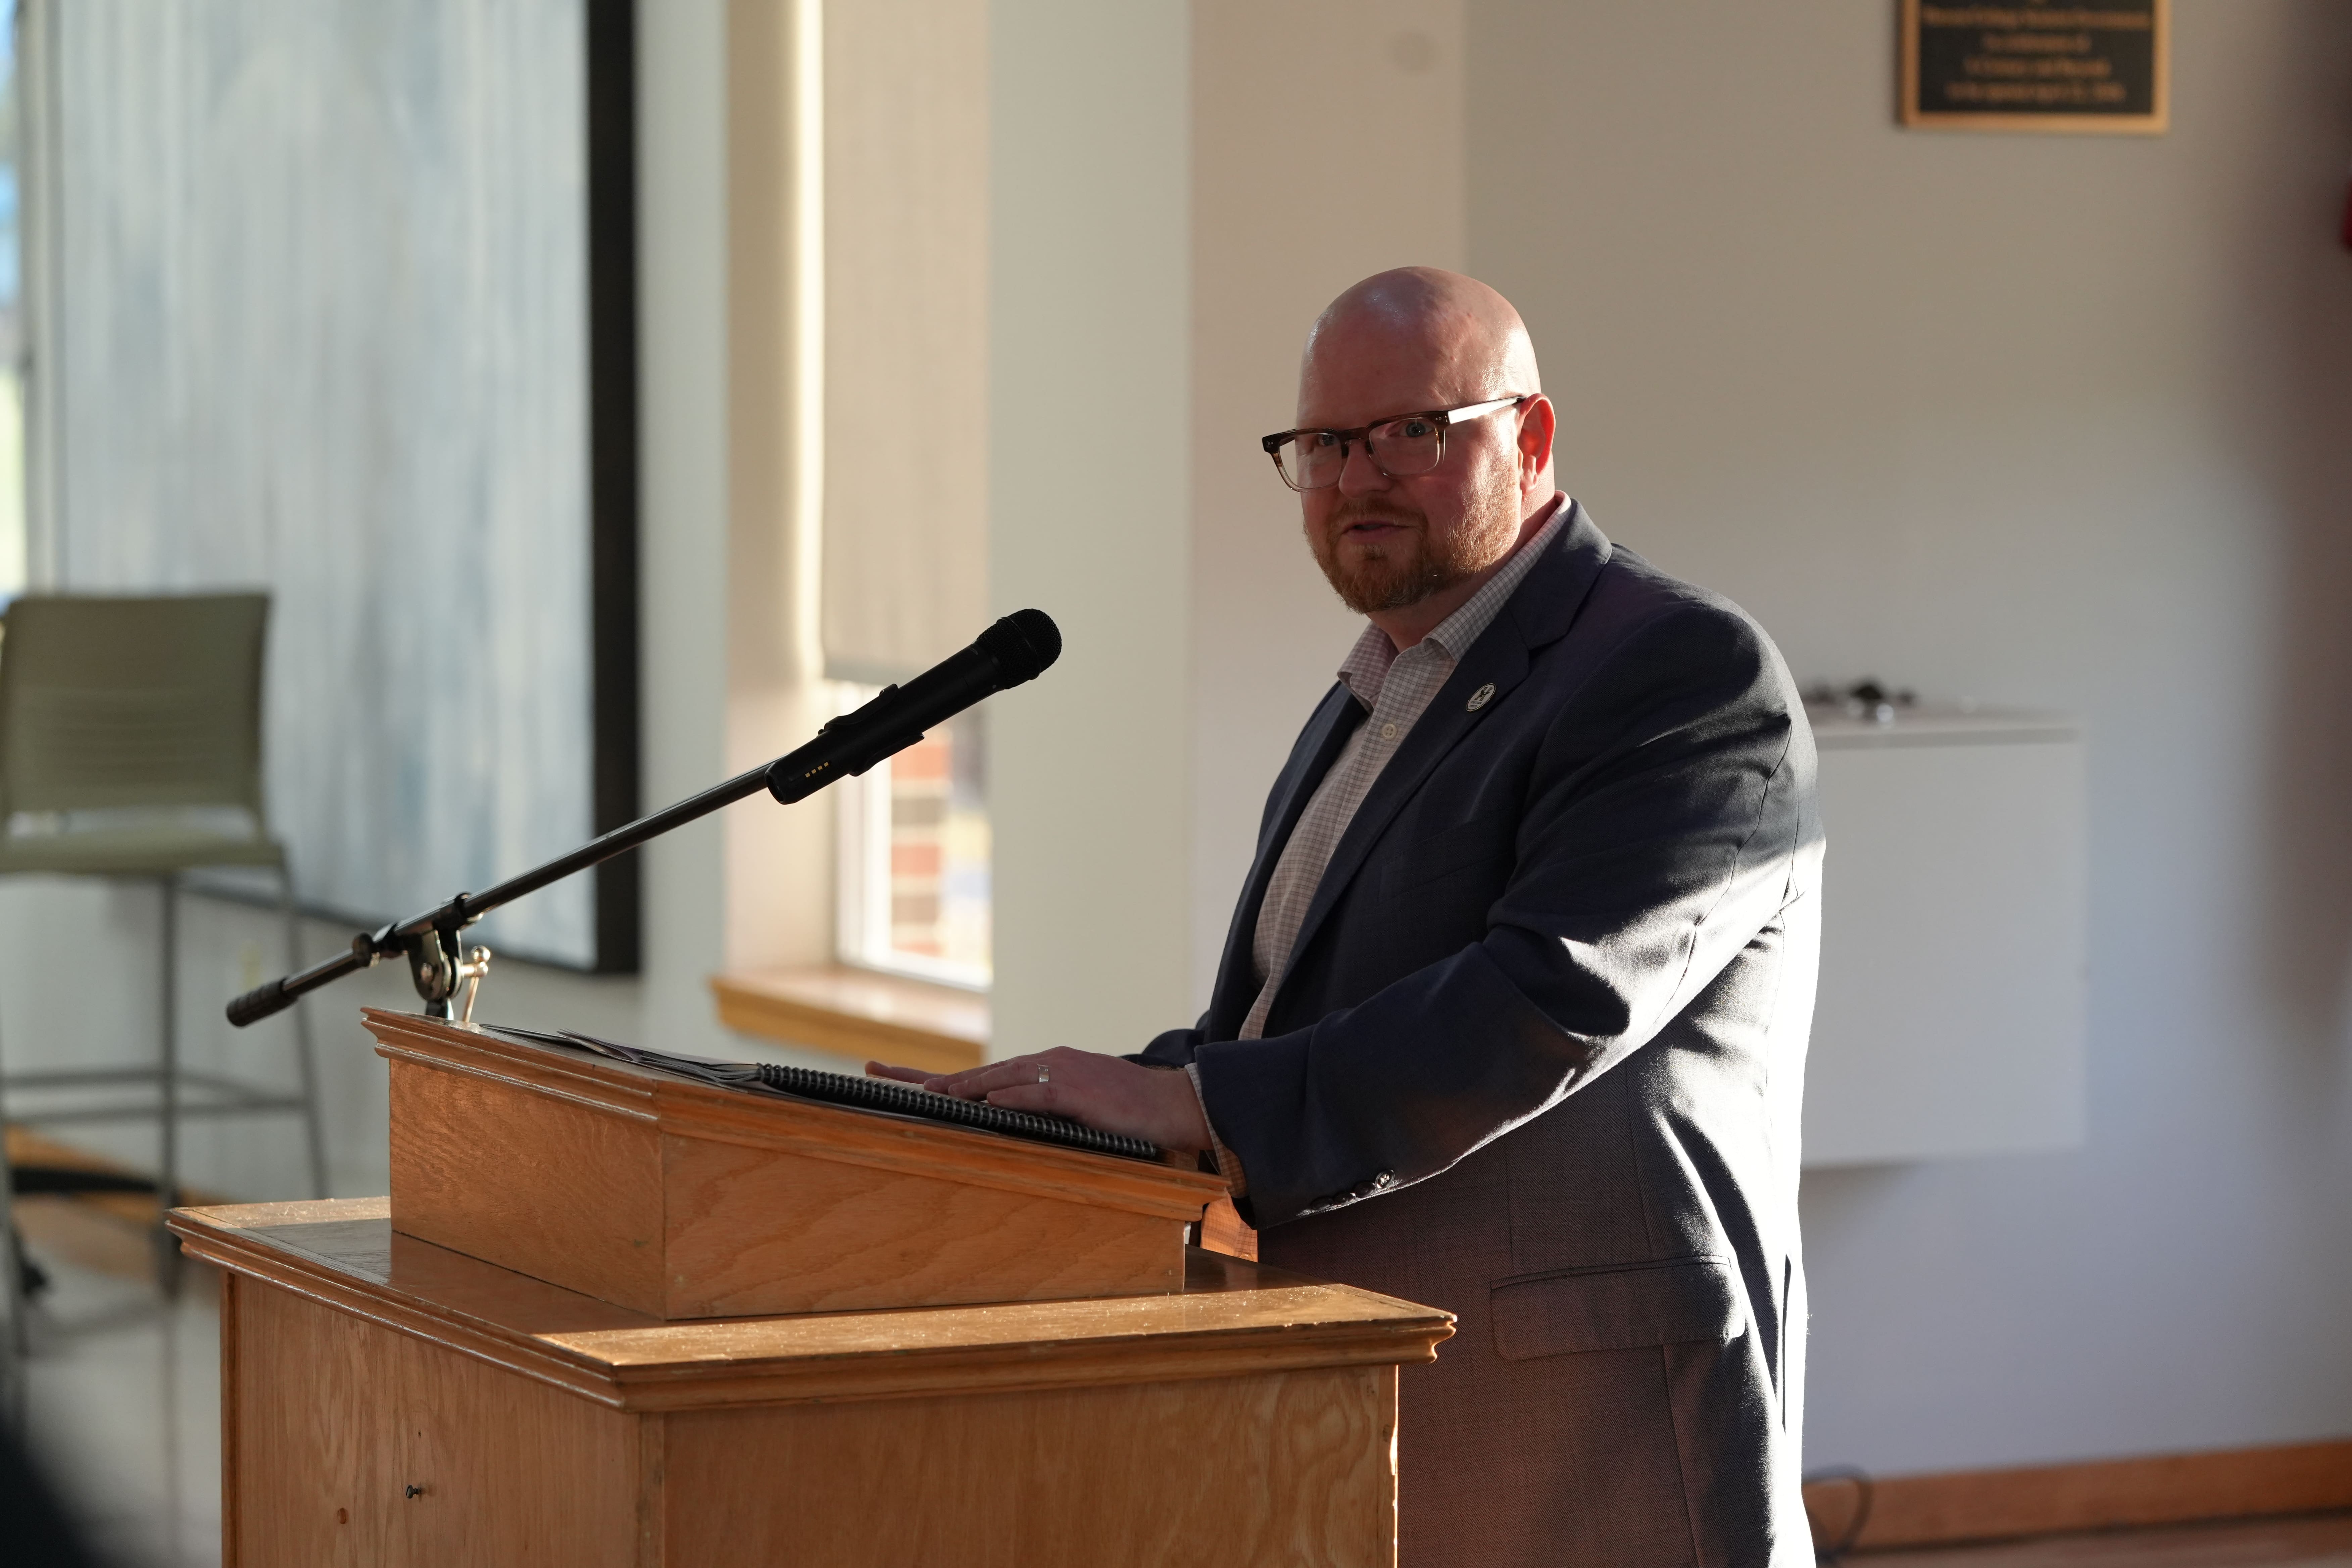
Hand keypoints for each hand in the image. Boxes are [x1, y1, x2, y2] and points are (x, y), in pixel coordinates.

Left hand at [867, 1048, 1212, 1153]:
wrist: (1174, 1103)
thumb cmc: (1127, 1109)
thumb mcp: (1078, 1106)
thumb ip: (1043, 1109)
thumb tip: (1006, 1121)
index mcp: (1044, 1068)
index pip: (984, 1073)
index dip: (937, 1077)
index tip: (890, 1074)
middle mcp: (1046, 1063)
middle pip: (980, 1071)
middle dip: (931, 1077)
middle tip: (881, 1074)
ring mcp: (1062, 1074)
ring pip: (1002, 1077)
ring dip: (963, 1086)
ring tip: (927, 1093)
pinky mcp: (1079, 1091)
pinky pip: (1038, 1094)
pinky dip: (1012, 1098)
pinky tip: (987, 1104)